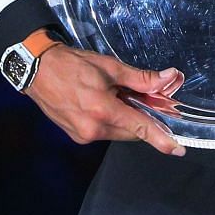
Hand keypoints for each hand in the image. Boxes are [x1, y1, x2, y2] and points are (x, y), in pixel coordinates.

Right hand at [24, 38, 186, 155]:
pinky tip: (107, 104)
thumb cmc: (72, 65)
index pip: (140, 128)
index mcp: (102, 110)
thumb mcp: (110, 67)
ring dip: (126, 119)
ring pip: (119, 132)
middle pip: (132, 131)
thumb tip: (167, 80)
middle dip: (143, 118)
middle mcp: (92, 128)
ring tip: (117, 96)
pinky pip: (105, 132)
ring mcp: (83, 135)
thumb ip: (141, 79)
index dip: (161, 139)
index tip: (177, 148)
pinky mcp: (77, 135)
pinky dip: (113, 121)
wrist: (37, 70)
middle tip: (144, 99)